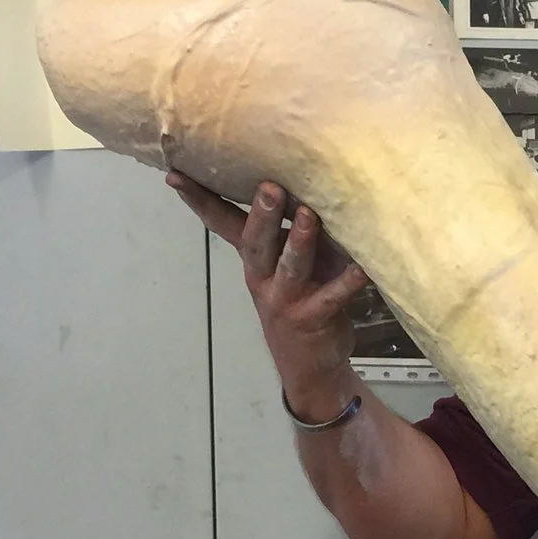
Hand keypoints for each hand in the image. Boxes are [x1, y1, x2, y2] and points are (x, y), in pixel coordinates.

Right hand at [170, 172, 371, 421]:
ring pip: (290, 267)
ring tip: (308, 216)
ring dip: (299, 241)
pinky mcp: (314, 317)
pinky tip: (361, 266)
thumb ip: (287, 231)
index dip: (199, 200)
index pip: (221, 223)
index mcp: (254, 259)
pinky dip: (348, 280)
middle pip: (256, 243)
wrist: (309, 364)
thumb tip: (303, 177)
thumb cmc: (299, 300)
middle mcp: (263, 277)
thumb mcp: (285, 263)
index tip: (175, 174)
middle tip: (269, 187)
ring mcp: (287, 299)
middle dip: (261, 215)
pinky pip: (332, 296)